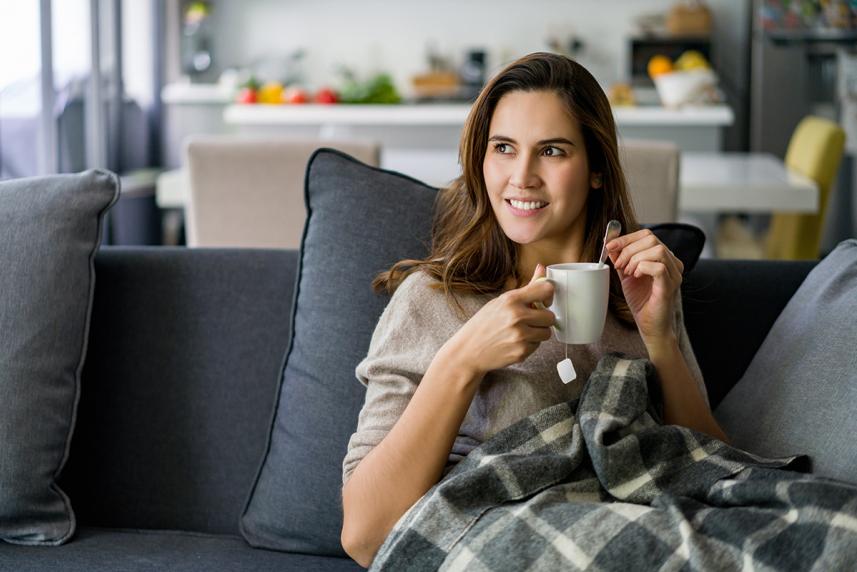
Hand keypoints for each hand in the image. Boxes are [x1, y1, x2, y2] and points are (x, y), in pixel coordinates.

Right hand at [443, 264, 554, 375]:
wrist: (468, 351)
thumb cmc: (484, 324)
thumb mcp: (501, 301)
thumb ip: (526, 288)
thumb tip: (542, 268)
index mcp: (511, 300)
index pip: (546, 290)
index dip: (548, 296)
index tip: (543, 301)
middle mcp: (517, 316)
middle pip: (550, 316)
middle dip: (543, 319)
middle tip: (530, 320)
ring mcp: (520, 336)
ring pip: (547, 333)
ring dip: (538, 333)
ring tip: (521, 332)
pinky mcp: (521, 352)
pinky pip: (537, 346)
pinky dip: (529, 345)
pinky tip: (515, 342)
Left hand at [606, 229, 683, 344]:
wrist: (650, 325)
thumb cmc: (641, 301)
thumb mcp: (626, 275)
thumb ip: (620, 258)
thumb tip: (610, 243)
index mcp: (662, 257)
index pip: (647, 235)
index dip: (626, 237)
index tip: (609, 246)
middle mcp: (672, 263)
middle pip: (652, 239)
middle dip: (628, 249)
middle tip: (619, 265)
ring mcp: (674, 274)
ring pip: (657, 250)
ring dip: (636, 258)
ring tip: (628, 272)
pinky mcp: (670, 286)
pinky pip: (660, 267)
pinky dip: (643, 267)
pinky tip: (635, 276)